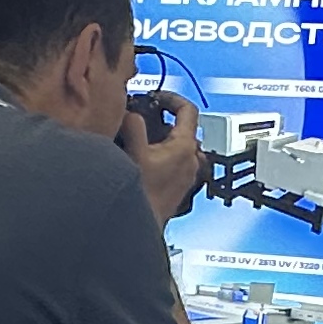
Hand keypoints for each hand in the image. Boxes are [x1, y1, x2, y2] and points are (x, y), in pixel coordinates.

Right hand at [120, 91, 202, 222]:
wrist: (143, 226)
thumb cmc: (143, 196)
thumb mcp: (133, 152)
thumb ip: (133, 126)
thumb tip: (131, 114)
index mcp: (184, 147)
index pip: (188, 109)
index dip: (172, 98)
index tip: (157, 97)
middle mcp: (191, 160)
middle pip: (182, 128)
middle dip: (163, 120)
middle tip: (144, 117)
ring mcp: (187, 174)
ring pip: (178, 146)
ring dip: (161, 139)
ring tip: (141, 139)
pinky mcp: (179, 186)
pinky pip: (174, 162)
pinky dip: (161, 155)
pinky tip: (143, 161)